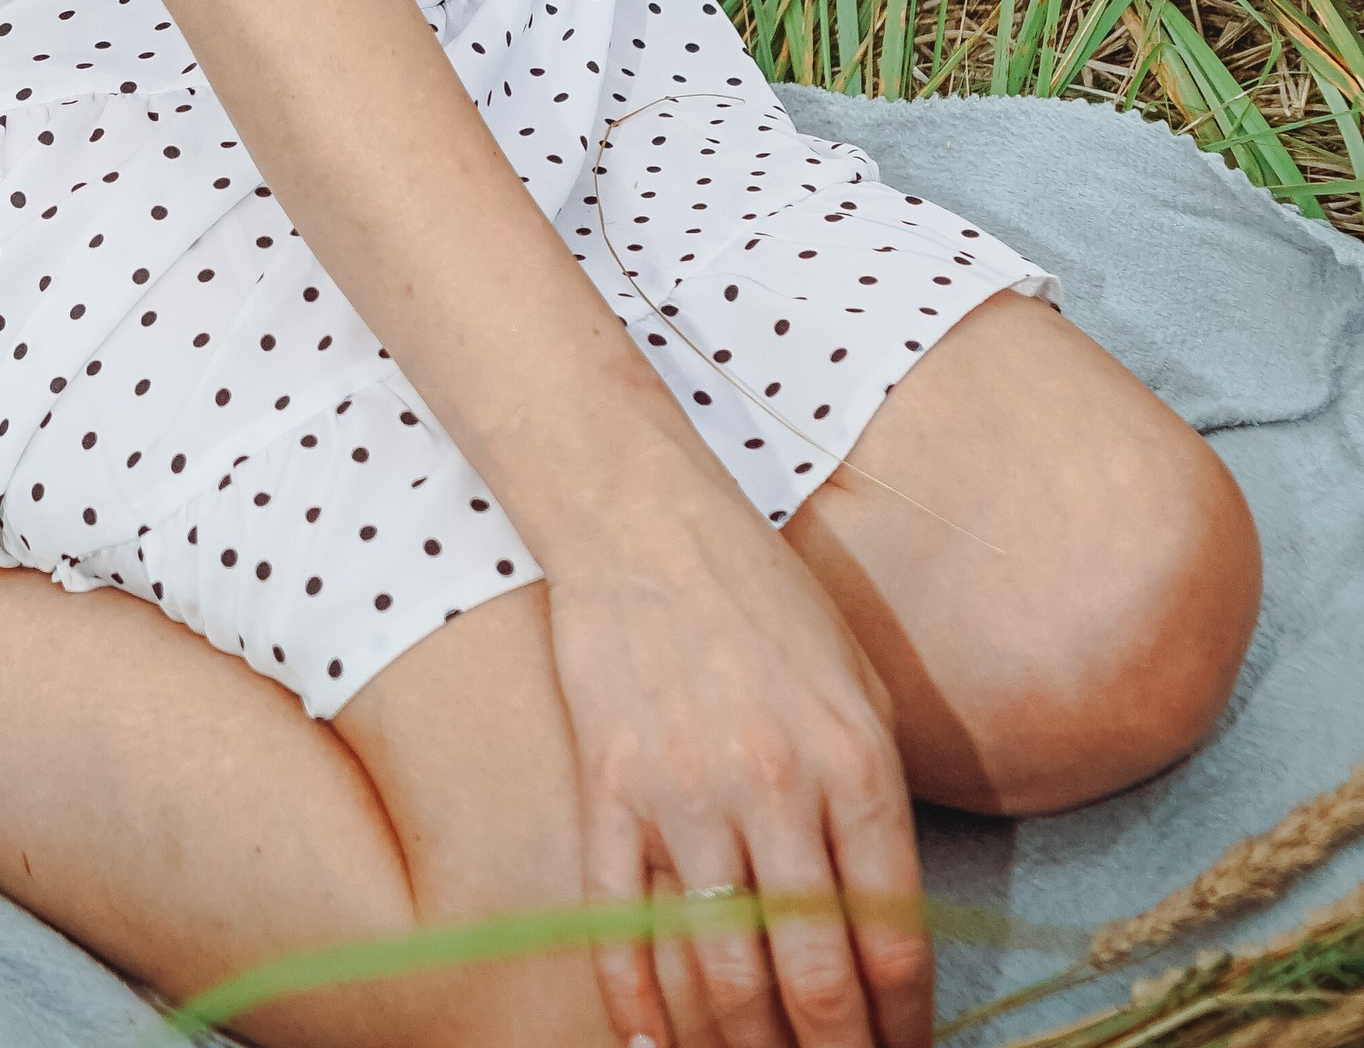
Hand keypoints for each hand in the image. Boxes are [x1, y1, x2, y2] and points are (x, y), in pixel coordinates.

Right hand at [548, 492, 930, 1047]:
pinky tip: (656, 1045)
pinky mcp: (608, 790)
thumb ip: (876, 804)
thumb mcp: (858, 684)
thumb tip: (886, 932)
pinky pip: (618, 926)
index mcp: (853, 760)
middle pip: (812, 978)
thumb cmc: (764, 597)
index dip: (903, 1022)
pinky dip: (636, 1005)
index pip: (892, 939)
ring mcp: (683, 793)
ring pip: (720, 973)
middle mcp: (774, 787)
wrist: (645, 516)